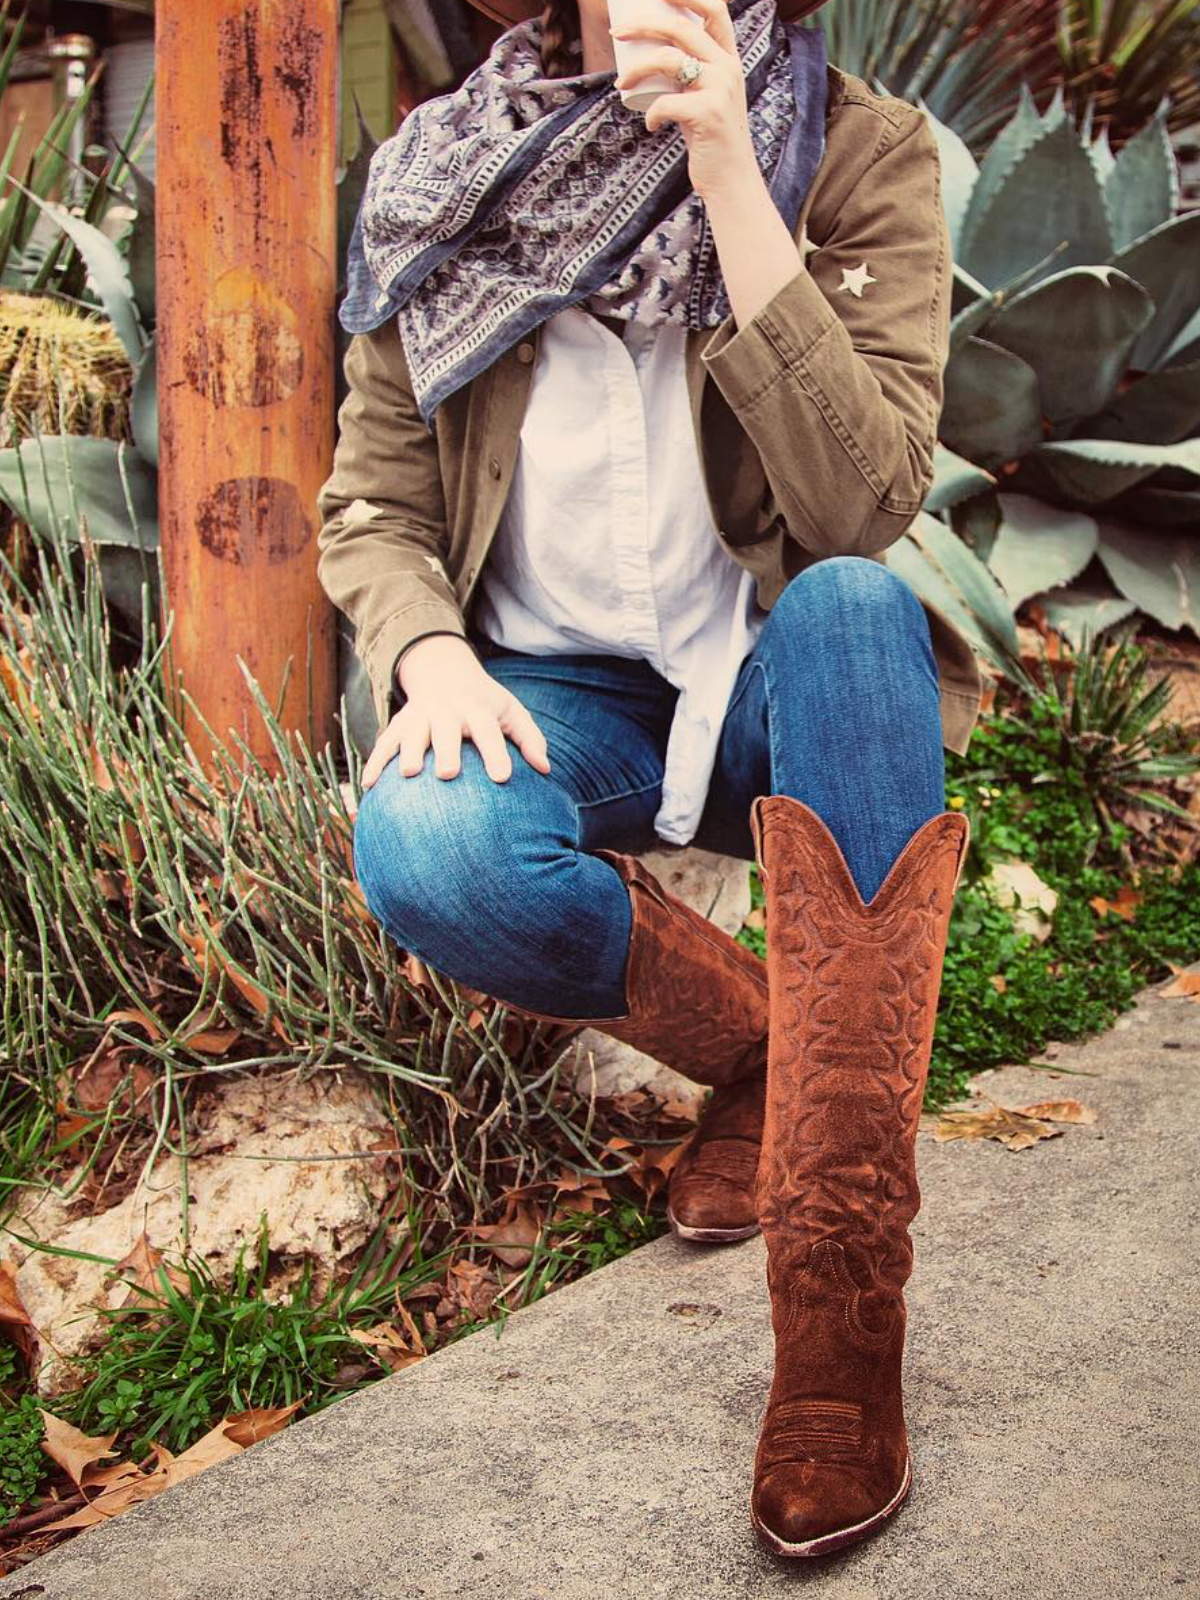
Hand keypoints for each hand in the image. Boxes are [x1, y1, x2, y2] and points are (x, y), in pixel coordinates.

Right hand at [360, 635, 551, 788]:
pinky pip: (385, 742)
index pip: (488, 731)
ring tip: (409, 774)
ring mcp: (420, 715)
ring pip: (412, 732)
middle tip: (449, 774)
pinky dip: (376, 762)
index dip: (496, 753)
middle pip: (446, 730)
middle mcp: (447, 711)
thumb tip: (545, 770)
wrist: (445, 671)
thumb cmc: (485, 702)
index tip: (502, 778)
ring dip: (408, 751)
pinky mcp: (399, 723)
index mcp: (477, 709)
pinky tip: (368, 786)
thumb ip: (530, 738)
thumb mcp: (511, 711)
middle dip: (447, 750)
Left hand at [611, 0, 757, 199]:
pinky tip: (651, 126)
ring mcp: (720, 89)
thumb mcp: (706, 96)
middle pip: (680, 26)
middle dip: (642, 24)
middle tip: (616, 34)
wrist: (731, 180)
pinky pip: (665, 103)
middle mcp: (728, 67)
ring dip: (636, 69)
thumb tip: (652, 56)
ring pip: (668, 59)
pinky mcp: (708, 114)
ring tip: (621, 84)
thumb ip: (691, 73)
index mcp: (728, 58)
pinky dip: (651, 114)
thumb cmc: (710, 138)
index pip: (714, 8)